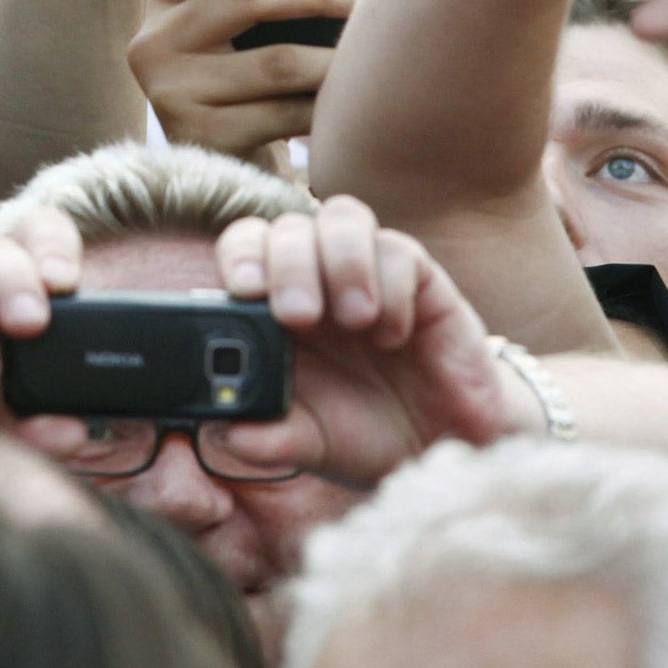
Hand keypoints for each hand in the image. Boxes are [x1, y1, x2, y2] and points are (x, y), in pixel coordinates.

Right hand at [128, 0, 356, 160]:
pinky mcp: (202, 136)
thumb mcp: (232, 37)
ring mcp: (172, 93)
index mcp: (164, 3)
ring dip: (333, 57)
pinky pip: (284, 112)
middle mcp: (154, 44)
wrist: (227, 169)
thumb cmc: (245, 88)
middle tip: (361, 2)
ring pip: (277, 61)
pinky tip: (345, 106)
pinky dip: (325, 106)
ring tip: (366, 56)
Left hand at [209, 197, 508, 487]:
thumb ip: (270, 439)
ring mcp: (367, 274)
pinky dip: (391, 287)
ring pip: (341, 217)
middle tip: (299, 316)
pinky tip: (393, 335)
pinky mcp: (420, 281)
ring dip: (340, 261)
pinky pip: (398, 250)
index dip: (239, 257)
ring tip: (354, 321)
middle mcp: (318, 280)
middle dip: (287, 264)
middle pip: (288, 229)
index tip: (244, 290)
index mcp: (277, 311)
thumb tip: (228, 435)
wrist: (439, 449)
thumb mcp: (311, 445)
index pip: (245, 249)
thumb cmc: (365, 434)